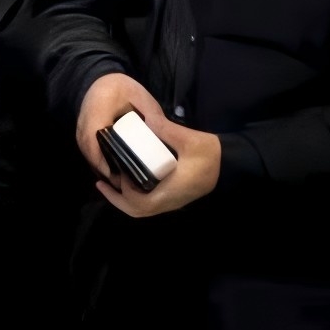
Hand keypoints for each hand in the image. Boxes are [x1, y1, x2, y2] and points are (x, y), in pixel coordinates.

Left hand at [77, 72, 220, 217]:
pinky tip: (128, 182)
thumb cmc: (210, 155)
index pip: (140, 202)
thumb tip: (147, 119)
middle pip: (136, 211)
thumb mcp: (191, 139)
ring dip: (124, 200)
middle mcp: (168, 202)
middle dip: (116, 199)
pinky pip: (148, 205)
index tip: (117, 172)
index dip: (124, 191)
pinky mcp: (173, 199)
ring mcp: (171, 203)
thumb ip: (168, 130)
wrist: (229, 165)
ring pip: (142, 210)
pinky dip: (134, 198)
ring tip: (109, 184)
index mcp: (170, 190)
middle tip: (101, 182)